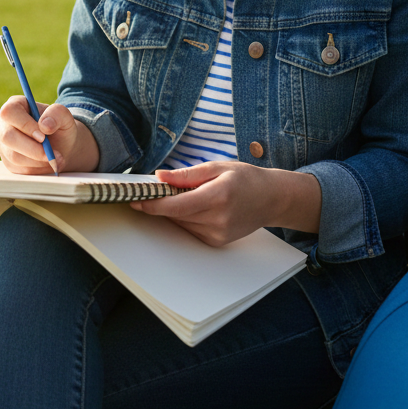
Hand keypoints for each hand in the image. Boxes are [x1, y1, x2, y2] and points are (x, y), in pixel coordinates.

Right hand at [0, 97, 99, 174]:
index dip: (24, 125)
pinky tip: (47, 164)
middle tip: (51, 154)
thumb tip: (44, 125)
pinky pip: (18, 168)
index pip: (10, 112)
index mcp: (15, 105)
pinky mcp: (7, 160)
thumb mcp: (64, 116)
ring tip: (55, 159)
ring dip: (38, 161)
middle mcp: (3, 124)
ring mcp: (3, 143)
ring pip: (14, 156)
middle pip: (7, 137)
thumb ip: (57, 113)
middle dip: (33, 149)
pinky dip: (36, 169)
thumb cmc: (59, 127)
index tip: (43, 136)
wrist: (61, 145)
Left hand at [131, 161, 320, 246]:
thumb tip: (160, 177)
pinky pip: (191, 230)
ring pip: (181, 224)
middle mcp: (218, 219)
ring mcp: (219, 234)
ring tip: (184, 195)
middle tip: (153, 191)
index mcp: (218, 196)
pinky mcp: (218, 241)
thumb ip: (186, 174)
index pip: (177, 205)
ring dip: (174, 211)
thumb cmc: (245, 178)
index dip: (153, 205)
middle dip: (161, 204)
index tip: (136, 200)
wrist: (272, 199)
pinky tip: (197, 206)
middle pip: (176, 215)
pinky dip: (186, 218)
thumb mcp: (217, 167)